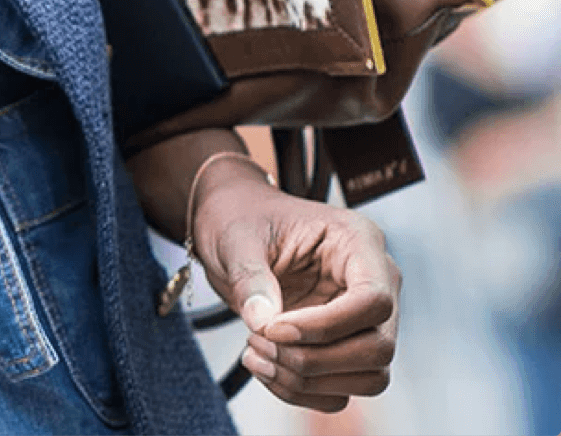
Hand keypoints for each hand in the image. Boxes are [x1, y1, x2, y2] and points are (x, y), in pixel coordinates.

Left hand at [191, 161, 400, 411]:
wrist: (231, 225)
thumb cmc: (240, 220)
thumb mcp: (236, 239)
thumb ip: (251, 278)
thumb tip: (264, 324)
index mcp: (358, 242)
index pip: (374, 301)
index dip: (325, 326)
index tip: (272, 328)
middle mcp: (375, 281)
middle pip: (378, 347)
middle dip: (313, 359)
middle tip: (257, 340)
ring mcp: (364, 318)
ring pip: (369, 376)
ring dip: (307, 380)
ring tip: (254, 352)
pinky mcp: (344, 345)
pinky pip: (341, 389)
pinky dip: (300, 391)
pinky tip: (262, 366)